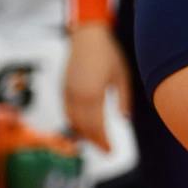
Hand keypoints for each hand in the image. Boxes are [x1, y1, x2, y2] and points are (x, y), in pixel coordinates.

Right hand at [64, 23, 129, 151]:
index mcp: (92, 95)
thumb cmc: (108, 54)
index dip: (103, 141)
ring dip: (83, 134)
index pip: (96, 126)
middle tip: (106, 151)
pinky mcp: (63, 88)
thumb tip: (124, 119)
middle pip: (83, 127)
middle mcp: (76, 97)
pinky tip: (83, 126)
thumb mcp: (122, 76)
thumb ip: (123, 99)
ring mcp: (67, 93)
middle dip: (95, 141)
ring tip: (97, 141)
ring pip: (73, 121)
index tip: (111, 152)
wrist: (87, 36)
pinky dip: (74, 123)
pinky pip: (67, 112)